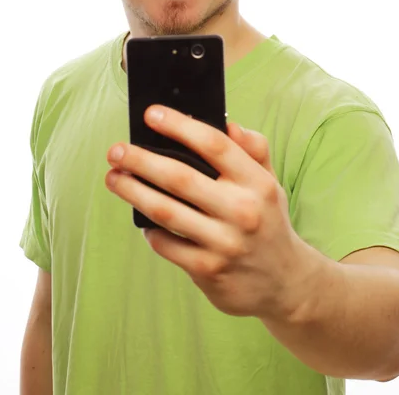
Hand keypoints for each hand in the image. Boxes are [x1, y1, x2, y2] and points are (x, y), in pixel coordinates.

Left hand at [105, 105, 315, 319]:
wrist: (285, 282)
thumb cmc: (268, 221)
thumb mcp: (270, 182)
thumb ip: (254, 149)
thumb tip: (227, 123)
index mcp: (257, 182)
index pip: (214, 144)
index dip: (179, 126)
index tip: (151, 115)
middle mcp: (242, 210)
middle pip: (180, 177)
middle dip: (141, 160)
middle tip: (115, 151)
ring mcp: (224, 243)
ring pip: (166, 211)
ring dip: (133, 192)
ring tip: (113, 178)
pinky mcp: (208, 270)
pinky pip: (166, 244)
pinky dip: (149, 230)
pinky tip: (142, 219)